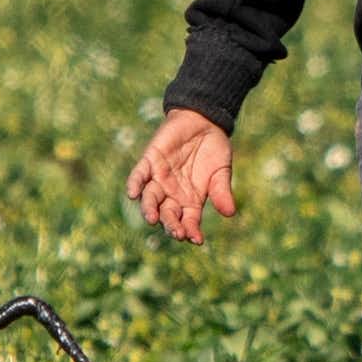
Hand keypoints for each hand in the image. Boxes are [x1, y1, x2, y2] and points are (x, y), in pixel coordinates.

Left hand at [128, 108, 236, 243]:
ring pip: (150, 199)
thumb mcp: (221, 171)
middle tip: (177, 232)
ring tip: (152, 219)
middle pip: (168, 214)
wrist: (203, 121)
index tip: (196, 240)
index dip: (191, 231)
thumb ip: (221, 191)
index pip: (188, 222)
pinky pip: (138, 175)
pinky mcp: (150, 161)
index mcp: (190, 201)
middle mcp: (172, 194)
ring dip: (150, 210)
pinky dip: (134, 184)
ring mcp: (159, 179)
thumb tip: (230, 213)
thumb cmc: (214, 149)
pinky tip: (132, 193)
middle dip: (171, 224)